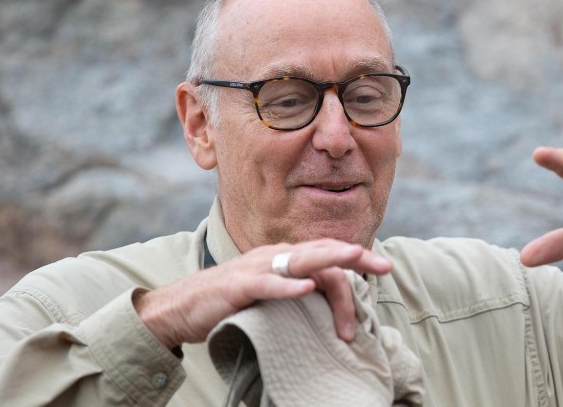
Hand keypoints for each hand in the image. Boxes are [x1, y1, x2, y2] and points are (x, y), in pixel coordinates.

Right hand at [134, 239, 391, 348]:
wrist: (177, 310)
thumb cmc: (225, 304)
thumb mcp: (266, 296)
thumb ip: (293, 291)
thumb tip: (326, 300)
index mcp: (281, 258)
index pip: (326, 255)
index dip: (356, 260)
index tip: (384, 271)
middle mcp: (272, 256)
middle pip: (321, 251)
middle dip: (357, 257)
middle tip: (385, 266)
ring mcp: (254, 269)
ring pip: (299, 260)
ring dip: (330, 259)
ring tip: (357, 258)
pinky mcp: (237, 286)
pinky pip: (266, 284)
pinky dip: (288, 286)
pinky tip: (307, 289)